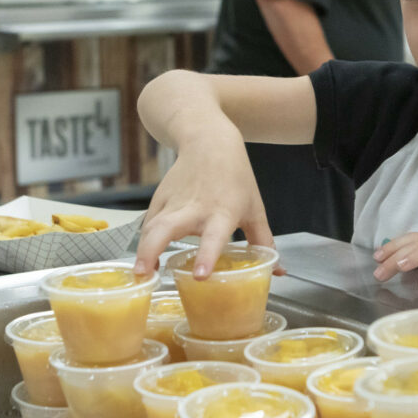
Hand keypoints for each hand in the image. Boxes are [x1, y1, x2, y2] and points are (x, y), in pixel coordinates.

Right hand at [134, 133, 277, 280]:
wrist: (209, 142)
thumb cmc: (236, 178)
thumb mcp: (254, 209)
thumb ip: (263, 241)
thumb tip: (278, 271)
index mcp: (222, 212)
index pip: (214, 237)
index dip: (206, 257)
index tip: (200, 276)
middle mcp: (194, 208)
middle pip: (165, 229)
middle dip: (152, 251)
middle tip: (144, 274)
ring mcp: (173, 203)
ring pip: (151, 228)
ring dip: (142, 250)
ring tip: (140, 274)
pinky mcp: (159, 200)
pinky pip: (149, 225)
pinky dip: (145, 242)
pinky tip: (146, 260)